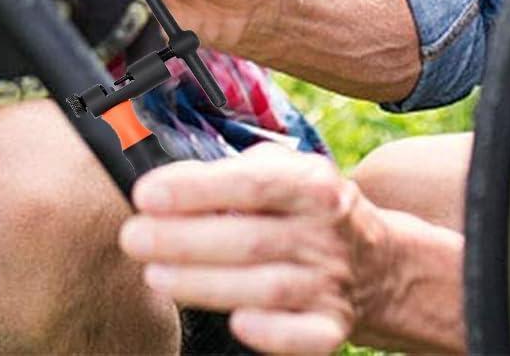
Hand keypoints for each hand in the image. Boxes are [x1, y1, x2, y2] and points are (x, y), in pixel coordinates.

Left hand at [119, 145, 396, 355]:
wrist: (376, 260)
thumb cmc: (302, 208)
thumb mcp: (277, 172)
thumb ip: (225, 174)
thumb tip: (166, 184)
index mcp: (310, 183)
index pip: (249, 183)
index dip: (194, 190)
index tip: (145, 194)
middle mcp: (324, 232)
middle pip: (249, 239)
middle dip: (183, 241)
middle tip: (133, 238)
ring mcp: (331, 282)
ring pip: (266, 288)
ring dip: (205, 283)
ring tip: (155, 275)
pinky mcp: (333, 326)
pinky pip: (306, 338)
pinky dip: (271, 334)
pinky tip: (236, 323)